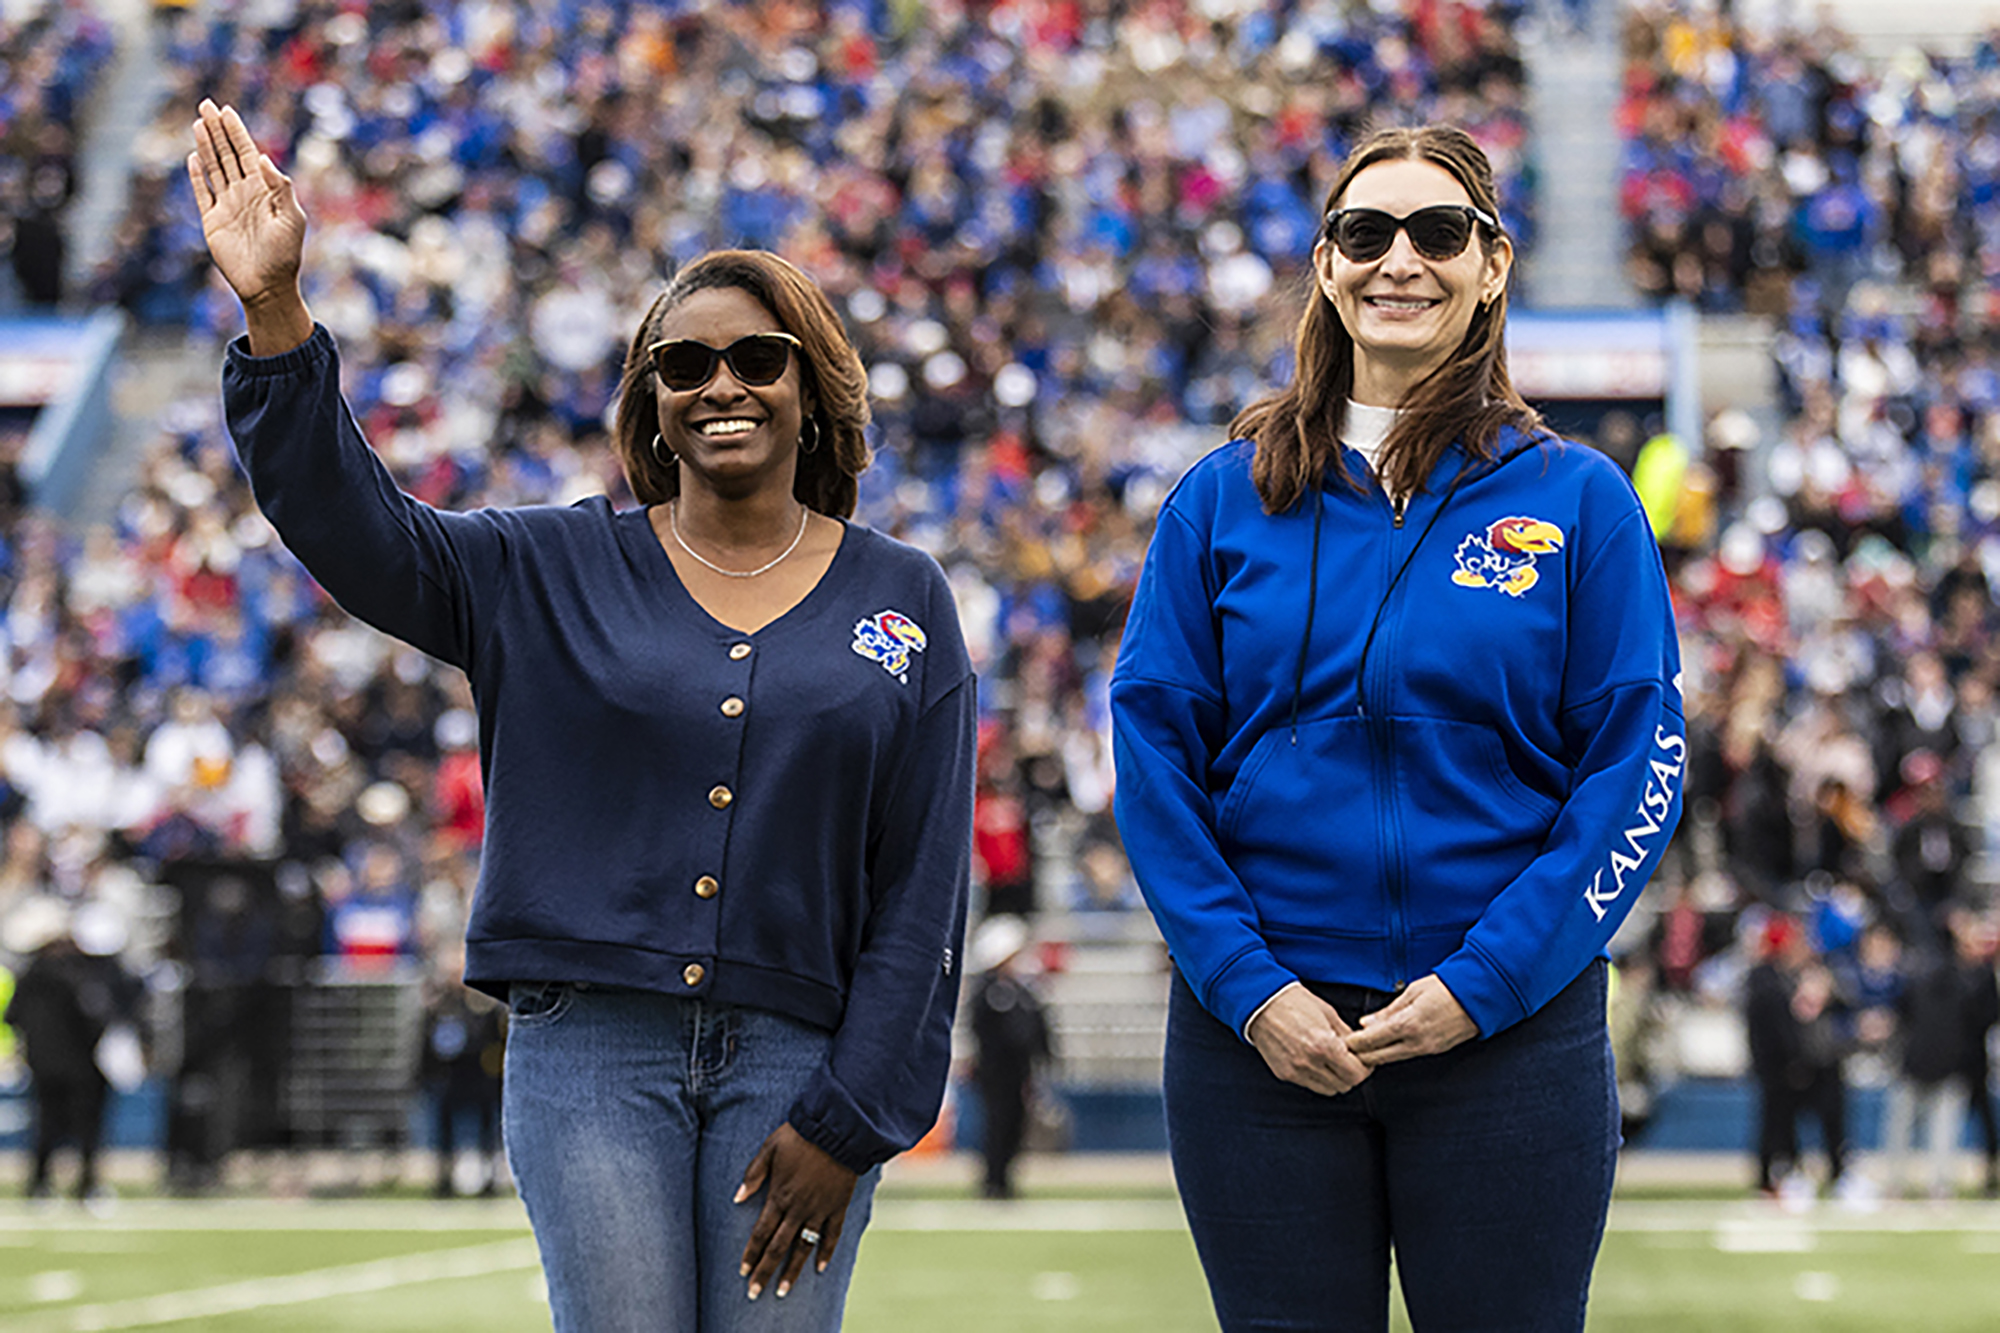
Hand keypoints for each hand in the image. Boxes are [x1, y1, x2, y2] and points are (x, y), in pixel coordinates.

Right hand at [187, 99, 310, 350]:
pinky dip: (196, 176)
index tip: (226, 110)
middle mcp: (244, 193)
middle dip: (217, 130)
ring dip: (206, 146)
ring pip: (214, 168)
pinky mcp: (212, 221)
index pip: (247, 153)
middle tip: (206, 104)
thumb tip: (265, 159)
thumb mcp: (292, 220)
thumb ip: (281, 189)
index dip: (237, 132)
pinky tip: (193, 157)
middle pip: (228, 154)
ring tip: (198, 122)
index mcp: (265, 191)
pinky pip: (202, 193)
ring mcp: (227, 206)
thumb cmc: (285, 255)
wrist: (267, 286)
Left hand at [736, 1122, 858, 1300]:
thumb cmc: (799, 1136)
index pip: (761, 1233)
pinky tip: (820, 1268)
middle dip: (765, 1271)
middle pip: (779, 1247)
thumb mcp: (769, 1148)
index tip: (743, 1272)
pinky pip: (832, 1234)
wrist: (837, 1129)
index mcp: (779, 1196)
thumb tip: (737, 1198)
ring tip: (783, 1290)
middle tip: (755, 1293)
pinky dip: (826, 1252)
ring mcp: (819, 1209)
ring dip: (792, 1270)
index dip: (751, 1254)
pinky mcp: (838, 1206)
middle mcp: (798, 1208)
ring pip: (803, 1247)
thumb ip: (754, 1175)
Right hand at [1245, 983, 1372, 1095]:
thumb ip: (1347, 1036)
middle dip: (1351, 1074)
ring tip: (1331, 1062)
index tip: (1362, 1061)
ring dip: (1335, 1079)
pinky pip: (1310, 1085)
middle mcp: (1310, 1063)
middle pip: (1345, 1085)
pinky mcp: (1284, 1074)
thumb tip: (1362, 1050)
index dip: (1364, 1069)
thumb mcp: (1329, 1014)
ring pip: (1329, 1090)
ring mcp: (1296, 1071)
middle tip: (1349, 1061)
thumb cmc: (1295, 1003)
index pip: (1356, 1075)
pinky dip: (1317, 1078)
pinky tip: (1314, 1061)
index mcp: (1325, 1045)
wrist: (1261, 1003)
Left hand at [1346, 975, 1477, 1065]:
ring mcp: (1426, 1049)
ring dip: (1375, 1055)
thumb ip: (1387, 1012)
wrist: (1479, 997)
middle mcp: (1416, 1042)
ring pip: (1391, 1059)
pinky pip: (1406, 1056)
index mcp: (1407, 1025)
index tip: (1340, 1041)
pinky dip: (1391, 1053)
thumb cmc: (1445, 988)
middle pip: (1377, 1058)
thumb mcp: (1412, 992)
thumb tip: (1365, 1023)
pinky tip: (1383, 1047)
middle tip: (1344, 1049)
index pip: (1370, 1042)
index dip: (1352, 1043)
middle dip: (1359, 1055)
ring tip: (1361, 1048)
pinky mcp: (1434, 1052)